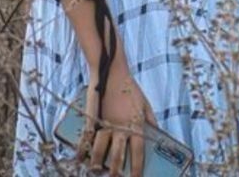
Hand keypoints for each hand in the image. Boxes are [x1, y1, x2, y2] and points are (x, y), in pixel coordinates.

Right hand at [77, 61, 157, 175]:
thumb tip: (158, 135)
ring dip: (97, 164)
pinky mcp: (92, 118)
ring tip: (96, 171)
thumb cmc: (130, 88)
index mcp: (135, 124)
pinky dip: (81, 150)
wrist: (112, 72)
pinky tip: (79, 159)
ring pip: (100, 150)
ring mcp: (105, 123)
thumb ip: (151, 121)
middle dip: (115, 172)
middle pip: (117, 156)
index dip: (136, 169)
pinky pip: (86, 138)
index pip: (138, 152)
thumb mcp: (145, 104)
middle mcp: (120, 126)